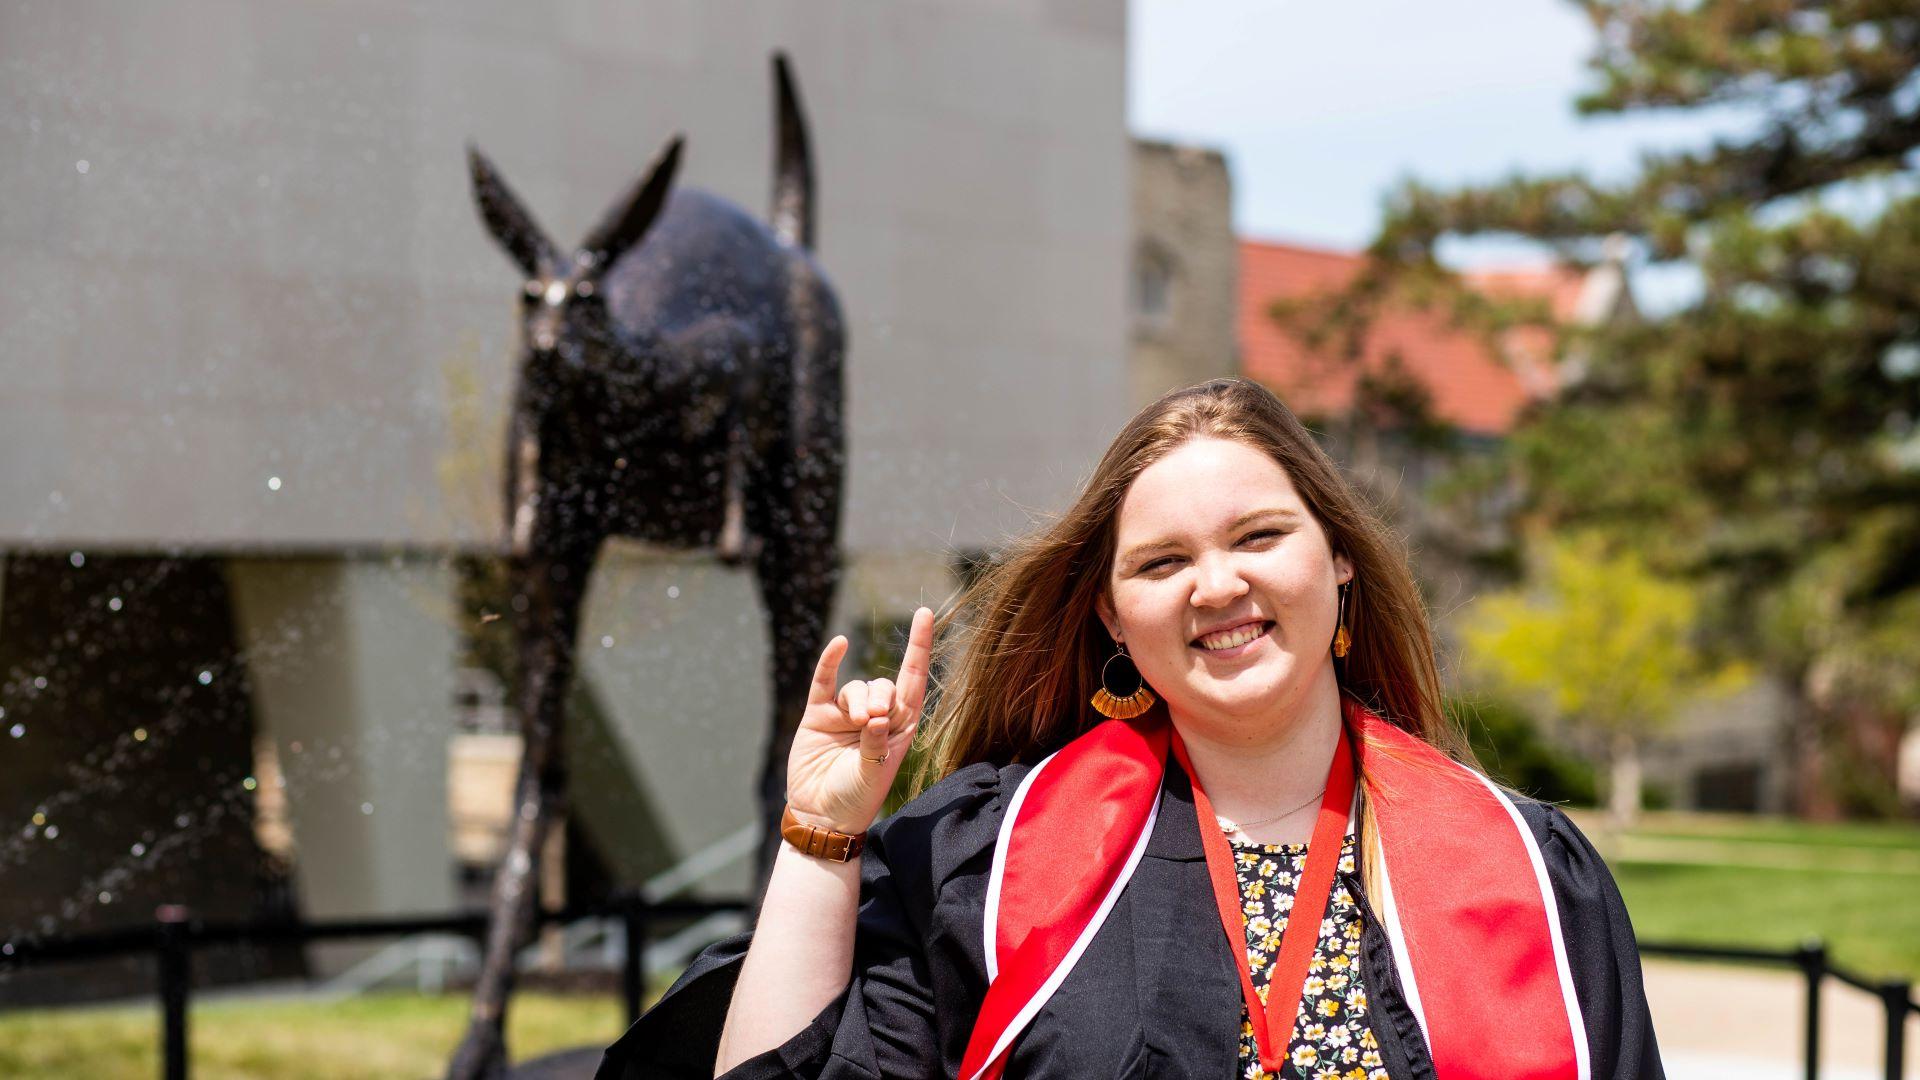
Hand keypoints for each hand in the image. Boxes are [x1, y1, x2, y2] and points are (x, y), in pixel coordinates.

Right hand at [785, 606, 933, 835]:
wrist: (820, 817)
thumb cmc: (855, 800)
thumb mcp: (872, 776)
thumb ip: (875, 747)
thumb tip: (876, 718)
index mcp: (900, 728)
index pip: (913, 680)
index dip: (920, 648)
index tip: (926, 615)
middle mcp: (876, 717)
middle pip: (885, 686)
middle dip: (881, 696)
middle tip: (872, 720)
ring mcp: (846, 714)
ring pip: (857, 687)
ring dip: (858, 699)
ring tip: (856, 723)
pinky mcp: (818, 715)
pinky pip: (825, 682)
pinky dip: (830, 662)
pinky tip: (838, 646)